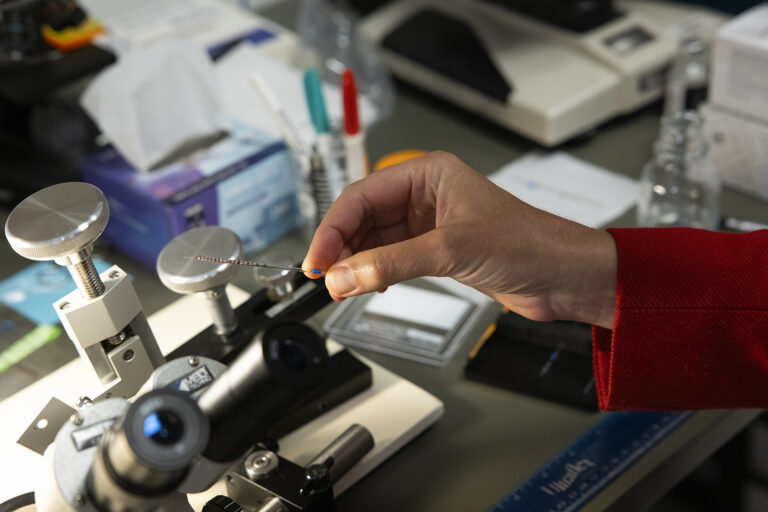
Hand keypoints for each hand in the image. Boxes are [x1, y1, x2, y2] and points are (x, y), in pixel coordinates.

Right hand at [303, 152, 616, 327]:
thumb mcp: (451, 250)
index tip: (317, 259)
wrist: (564, 276)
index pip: (362, 196)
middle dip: (342, 248)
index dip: (333, 228)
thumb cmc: (528, 244)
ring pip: (374, 240)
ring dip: (356, 264)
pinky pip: (391, 258)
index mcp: (428, 174)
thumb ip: (391, 264)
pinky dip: (375, 273)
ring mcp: (429, 224)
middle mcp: (425, 195)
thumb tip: (342, 277)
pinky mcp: (436, 251)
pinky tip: (367, 286)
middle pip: (363, 217)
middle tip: (326, 278)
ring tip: (342, 287)